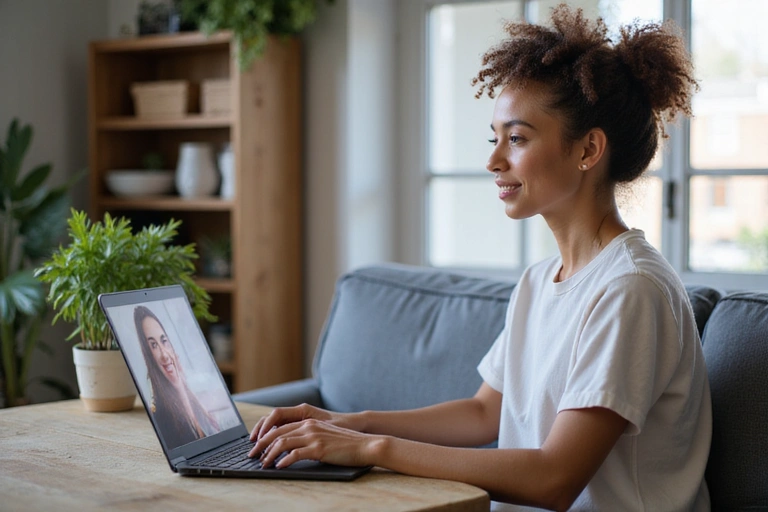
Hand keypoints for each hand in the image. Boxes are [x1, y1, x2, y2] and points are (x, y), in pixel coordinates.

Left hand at [250, 418, 383, 467]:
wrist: (365, 445)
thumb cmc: (346, 444)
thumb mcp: (324, 436)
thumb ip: (308, 438)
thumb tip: (290, 450)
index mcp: (309, 422)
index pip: (280, 426)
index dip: (265, 436)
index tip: (256, 446)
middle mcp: (309, 426)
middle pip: (277, 433)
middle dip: (261, 445)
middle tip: (252, 456)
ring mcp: (314, 437)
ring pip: (282, 443)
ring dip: (269, 454)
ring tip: (263, 464)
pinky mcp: (319, 449)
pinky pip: (295, 454)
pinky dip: (284, 460)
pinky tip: (279, 467)